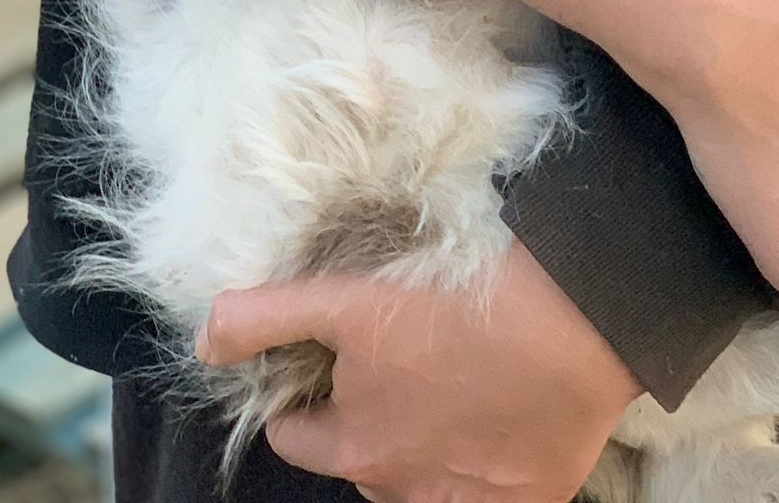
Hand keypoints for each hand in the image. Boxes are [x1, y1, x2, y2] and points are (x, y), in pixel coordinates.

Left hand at [196, 240, 640, 502]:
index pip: (294, 435)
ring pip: (418, 481)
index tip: (335, 356)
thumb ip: (266, 317)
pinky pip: (484, 493)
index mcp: (353, 445)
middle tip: (402, 361)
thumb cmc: (459, 303)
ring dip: (422, 446)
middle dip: (367, 419)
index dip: (305, 393)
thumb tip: (204, 341)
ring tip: (450, 382)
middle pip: (359, 457)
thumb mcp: (348, 295)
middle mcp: (401, 489)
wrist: (575, 321)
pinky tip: (497, 414)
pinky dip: (482, 466)